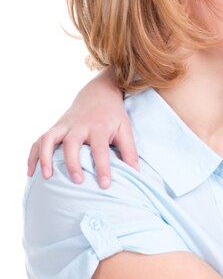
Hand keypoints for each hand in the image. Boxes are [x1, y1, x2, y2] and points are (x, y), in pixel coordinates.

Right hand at [27, 69, 138, 187]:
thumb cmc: (113, 116)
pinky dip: (33, 155)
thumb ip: (129, 151)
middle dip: (73, 163)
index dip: (102, 168)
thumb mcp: (125, 129)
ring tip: (47, 177)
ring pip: (49, 139)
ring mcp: (64, 126)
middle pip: (72, 143)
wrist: (99, 93)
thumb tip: (136, 174)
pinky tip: (31, 172)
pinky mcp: (55, 128)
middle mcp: (79, 126)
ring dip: (45, 157)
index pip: (100, 149)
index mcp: (99, 127)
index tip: (104, 185)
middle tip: (78, 182)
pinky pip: (38, 141)